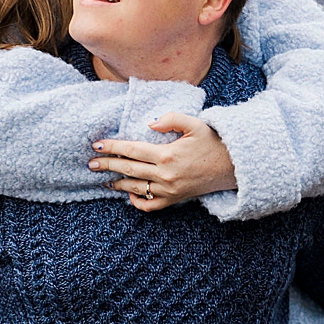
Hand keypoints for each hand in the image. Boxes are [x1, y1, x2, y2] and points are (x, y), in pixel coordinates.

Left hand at [89, 113, 237, 210]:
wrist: (233, 166)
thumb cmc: (213, 142)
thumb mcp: (195, 123)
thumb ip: (171, 119)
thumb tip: (149, 124)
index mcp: (167, 154)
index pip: (132, 150)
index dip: (112, 147)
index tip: (97, 145)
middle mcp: (165, 175)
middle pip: (128, 170)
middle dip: (107, 166)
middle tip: (90, 163)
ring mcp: (169, 190)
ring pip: (135, 188)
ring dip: (117, 183)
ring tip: (104, 178)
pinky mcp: (175, 200)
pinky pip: (150, 205)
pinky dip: (136, 201)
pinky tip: (128, 193)